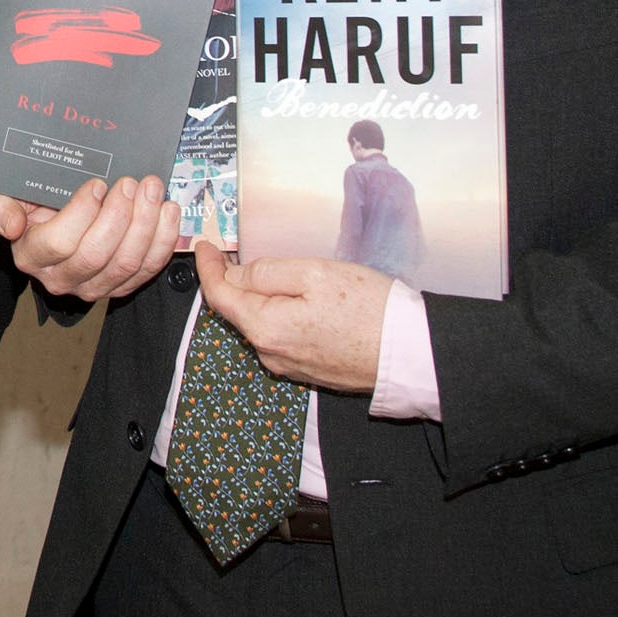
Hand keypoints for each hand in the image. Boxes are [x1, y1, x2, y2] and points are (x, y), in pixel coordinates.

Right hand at [0, 176, 179, 302]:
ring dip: (145, 224)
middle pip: (97, 254)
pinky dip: (162, 241)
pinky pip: (148, 270)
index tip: (96, 184)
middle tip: (131, 183)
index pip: (60, 243)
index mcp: (32, 257)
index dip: (82, 213)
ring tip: (151, 190)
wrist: (50, 226)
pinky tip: (167, 212)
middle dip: (120, 215)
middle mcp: (61, 279)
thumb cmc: (31, 208)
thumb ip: (0, 210)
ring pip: (126, 263)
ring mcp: (93, 287)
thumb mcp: (5, 200)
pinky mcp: (120, 287)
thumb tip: (11, 225)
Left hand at [194, 242, 391, 392]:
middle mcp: (272, 353)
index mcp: (266, 328)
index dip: (208, 268)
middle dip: (230, 281)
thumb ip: (267, 273)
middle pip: (238, 312)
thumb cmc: (369, 310)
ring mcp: (291, 365)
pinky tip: (288, 299)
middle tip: (228, 254)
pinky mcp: (310, 370)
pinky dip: (275, 314)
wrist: (412, 354)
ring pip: (260, 324)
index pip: (220, 296)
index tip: (205, 246)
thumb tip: (237, 274)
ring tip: (259, 271)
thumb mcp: (314, 274)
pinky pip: (280, 337)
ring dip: (255, 298)